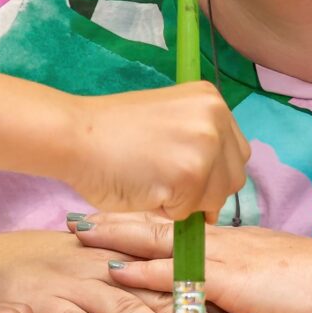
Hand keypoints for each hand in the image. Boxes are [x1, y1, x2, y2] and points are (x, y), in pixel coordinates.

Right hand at [0, 230, 251, 312]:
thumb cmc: (35, 275)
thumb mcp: (88, 271)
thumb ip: (128, 282)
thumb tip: (177, 302)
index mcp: (115, 260)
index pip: (171, 276)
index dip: (211, 297)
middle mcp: (98, 269)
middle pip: (158, 291)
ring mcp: (68, 285)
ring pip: (122, 305)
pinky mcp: (36, 304)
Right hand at [58, 83, 249, 222]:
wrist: (76, 136)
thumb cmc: (113, 131)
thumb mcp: (171, 119)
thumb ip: (198, 139)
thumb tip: (217, 180)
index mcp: (212, 100)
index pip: (235, 152)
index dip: (213, 172)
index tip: (184, 174)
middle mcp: (215, 118)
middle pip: (234, 177)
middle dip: (205, 190)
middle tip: (167, 183)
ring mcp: (205, 147)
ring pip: (215, 199)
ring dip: (186, 202)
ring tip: (153, 183)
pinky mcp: (189, 177)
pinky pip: (189, 212)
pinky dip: (167, 211)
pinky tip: (144, 189)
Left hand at [73, 214, 311, 312]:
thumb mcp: (276, 277)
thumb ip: (247, 277)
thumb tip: (222, 287)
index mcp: (235, 239)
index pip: (180, 224)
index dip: (143, 217)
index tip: (110, 212)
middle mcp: (225, 241)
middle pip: (161, 224)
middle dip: (117, 219)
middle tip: (76, 215)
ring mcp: (226, 258)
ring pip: (162, 242)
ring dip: (118, 238)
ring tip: (81, 233)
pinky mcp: (232, 282)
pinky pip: (180, 275)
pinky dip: (146, 271)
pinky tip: (118, 270)